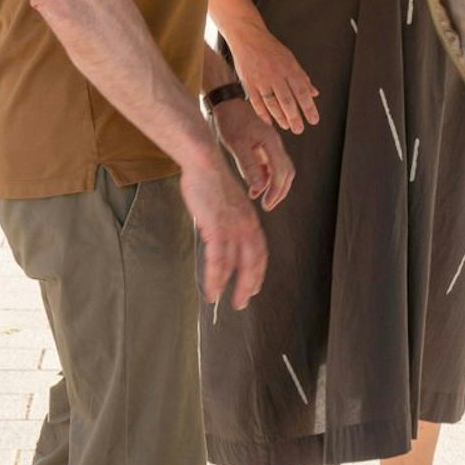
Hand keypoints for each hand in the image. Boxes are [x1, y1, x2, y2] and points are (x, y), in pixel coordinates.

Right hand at [181, 159, 267, 311]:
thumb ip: (227, 220)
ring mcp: (233, 227)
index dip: (257, 271)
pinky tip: (212, 289)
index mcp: (249, 219)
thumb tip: (219, 235)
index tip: (253, 285)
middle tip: (242, 301)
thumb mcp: (225, 202)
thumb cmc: (210, 181)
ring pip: (235, 265)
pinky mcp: (217, 227)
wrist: (205, 162)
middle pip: (253, 262)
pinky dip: (215, 278)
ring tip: (222, 301)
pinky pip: (218, 260)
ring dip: (230, 286)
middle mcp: (246, 225)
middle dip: (249, 284)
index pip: (259, 251)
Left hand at [211, 98, 294, 210]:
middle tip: (268, 205)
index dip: (275, 190)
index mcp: (271, 142)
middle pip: (286, 172)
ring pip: (280, 169)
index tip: (267, 204)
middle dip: (279, 191)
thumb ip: (248, 164)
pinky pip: (271, 165)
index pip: (281, 171)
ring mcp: (270, 144)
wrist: (227, 103)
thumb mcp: (236, 144)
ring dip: (273, 185)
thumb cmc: (230, 120)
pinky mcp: (264, 146)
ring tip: (260, 198)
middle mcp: (275, 143)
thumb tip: (258, 186)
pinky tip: (255, 185)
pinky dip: (266, 177)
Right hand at [225, 26, 318, 133]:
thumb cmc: (270, 48)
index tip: (313, 120)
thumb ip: (302, 77)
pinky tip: (269, 121)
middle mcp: (275, 74)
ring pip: (272, 103)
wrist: (247, 37)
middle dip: (294, 117)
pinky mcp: (248, 83)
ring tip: (287, 126)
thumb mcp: (290, 59)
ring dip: (280, 117)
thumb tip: (314, 93)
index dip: (308, 108)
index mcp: (289, 68)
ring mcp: (261, 79)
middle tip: (299, 129)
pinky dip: (263, 113)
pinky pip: (256, 102)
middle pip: (287, 101)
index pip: (302, 92)